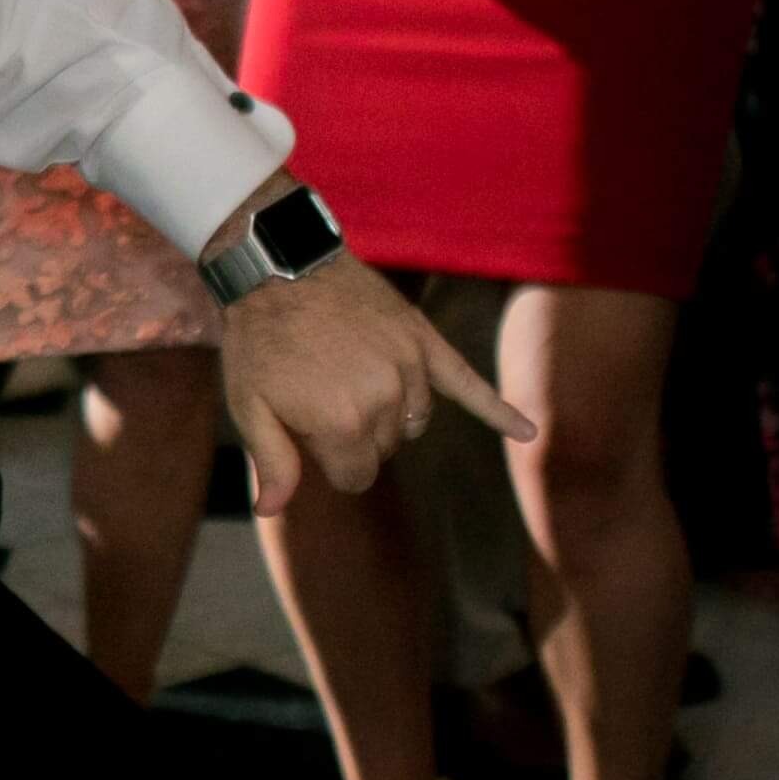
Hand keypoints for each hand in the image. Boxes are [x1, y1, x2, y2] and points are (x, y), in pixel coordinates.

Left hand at [218, 246, 534, 512]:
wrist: (279, 266)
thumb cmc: (259, 341)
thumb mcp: (249, 407)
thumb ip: (272, 464)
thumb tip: (270, 513)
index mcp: (342, 424)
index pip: (356, 477)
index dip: (329, 460)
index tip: (307, 435)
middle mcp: (384, 399)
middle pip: (384, 449)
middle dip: (353, 434)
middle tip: (317, 393)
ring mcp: (408, 367)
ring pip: (412, 420)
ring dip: (388, 413)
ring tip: (348, 377)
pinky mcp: (423, 340)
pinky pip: (467, 381)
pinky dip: (499, 410)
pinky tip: (529, 432)